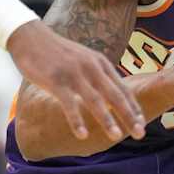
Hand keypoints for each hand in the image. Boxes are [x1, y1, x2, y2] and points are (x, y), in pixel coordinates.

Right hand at [7, 22, 144, 142]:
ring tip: (116, 136)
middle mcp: (91, 67)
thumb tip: (110, 95)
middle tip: (140, 134)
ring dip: (107, 120)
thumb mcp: (83, 59)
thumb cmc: (57, 53)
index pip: (123, 88)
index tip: (142, 124)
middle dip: (129, 116)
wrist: (30, 37)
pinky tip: (83, 135)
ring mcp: (74, 73)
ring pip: (95, 100)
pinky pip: (69, 103)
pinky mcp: (56, 80)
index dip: (134, 107)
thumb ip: (97, 75)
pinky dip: (77, 120)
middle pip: (115, 95)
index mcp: (100, 63)